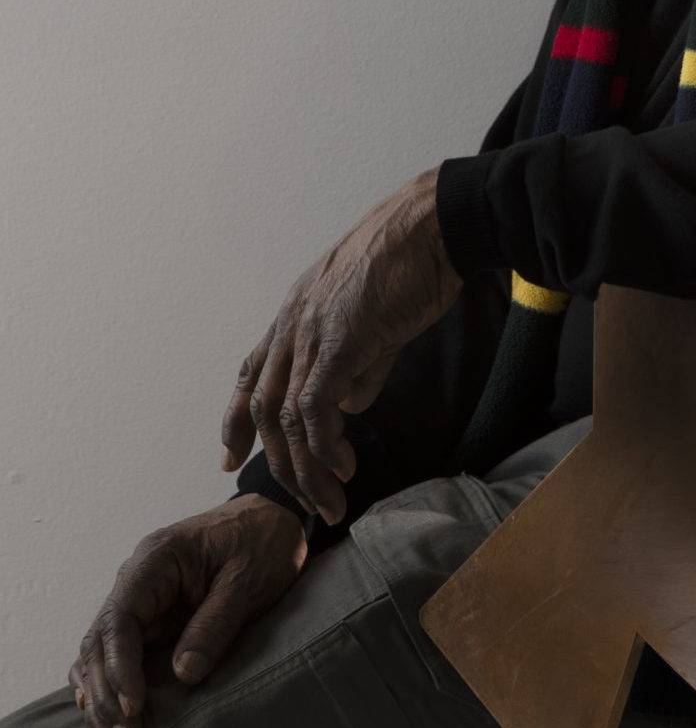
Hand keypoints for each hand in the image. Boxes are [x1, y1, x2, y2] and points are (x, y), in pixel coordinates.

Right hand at [68, 495, 307, 727]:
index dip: (119, 669)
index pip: (120, 621)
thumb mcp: (248, 580)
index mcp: (154, 561)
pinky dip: (110, 689)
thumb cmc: (262, 541)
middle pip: (100, 644)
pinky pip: (119, 655)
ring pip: (101, 655)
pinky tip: (107, 721)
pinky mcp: (152, 618)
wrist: (274, 518)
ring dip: (103, 700)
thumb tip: (184, 674)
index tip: (133, 707)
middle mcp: (135, 581)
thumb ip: (215, 623)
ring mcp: (140, 600)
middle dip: (107, 695)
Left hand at [221, 169, 460, 521]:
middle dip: (275, 460)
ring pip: (287, 417)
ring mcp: (311, 333)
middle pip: (262, 406)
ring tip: (330, 500)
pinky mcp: (338, 342)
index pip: (251, 375)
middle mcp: (292, 326)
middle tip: (297, 499)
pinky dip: (325, 445)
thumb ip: (362, 366)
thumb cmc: (413, 264)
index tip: (231, 456)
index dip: (237, 420)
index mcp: (296, 315)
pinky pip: (316, 407)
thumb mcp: (378, 322)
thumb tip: (352, 406)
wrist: (432, 227)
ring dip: (306, 467)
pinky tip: (343, 466)